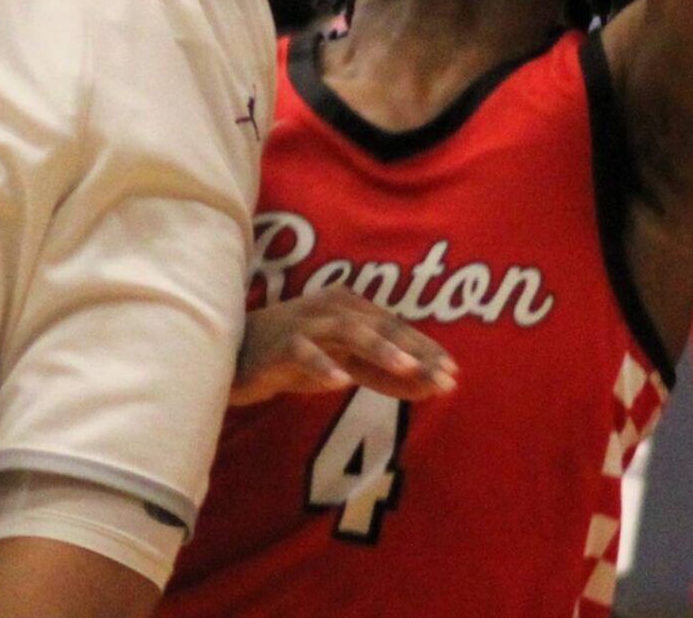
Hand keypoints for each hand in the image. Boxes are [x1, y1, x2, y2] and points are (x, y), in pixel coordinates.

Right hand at [231, 292, 456, 407]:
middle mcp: (331, 308)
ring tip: (407, 368)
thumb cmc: (296, 357)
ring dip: (379, 348)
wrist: (237, 354)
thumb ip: (380, 373)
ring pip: (348, 330)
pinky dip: (323, 365)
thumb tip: (430, 385)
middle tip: (444, 376)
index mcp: (350, 307)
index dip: (426, 349)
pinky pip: (303, 352)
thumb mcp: (343, 365)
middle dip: (415, 351)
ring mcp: (306, 323)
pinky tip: (341, 382)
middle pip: (380, 327)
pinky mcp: (281, 344)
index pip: (396, 328)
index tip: (454, 373)